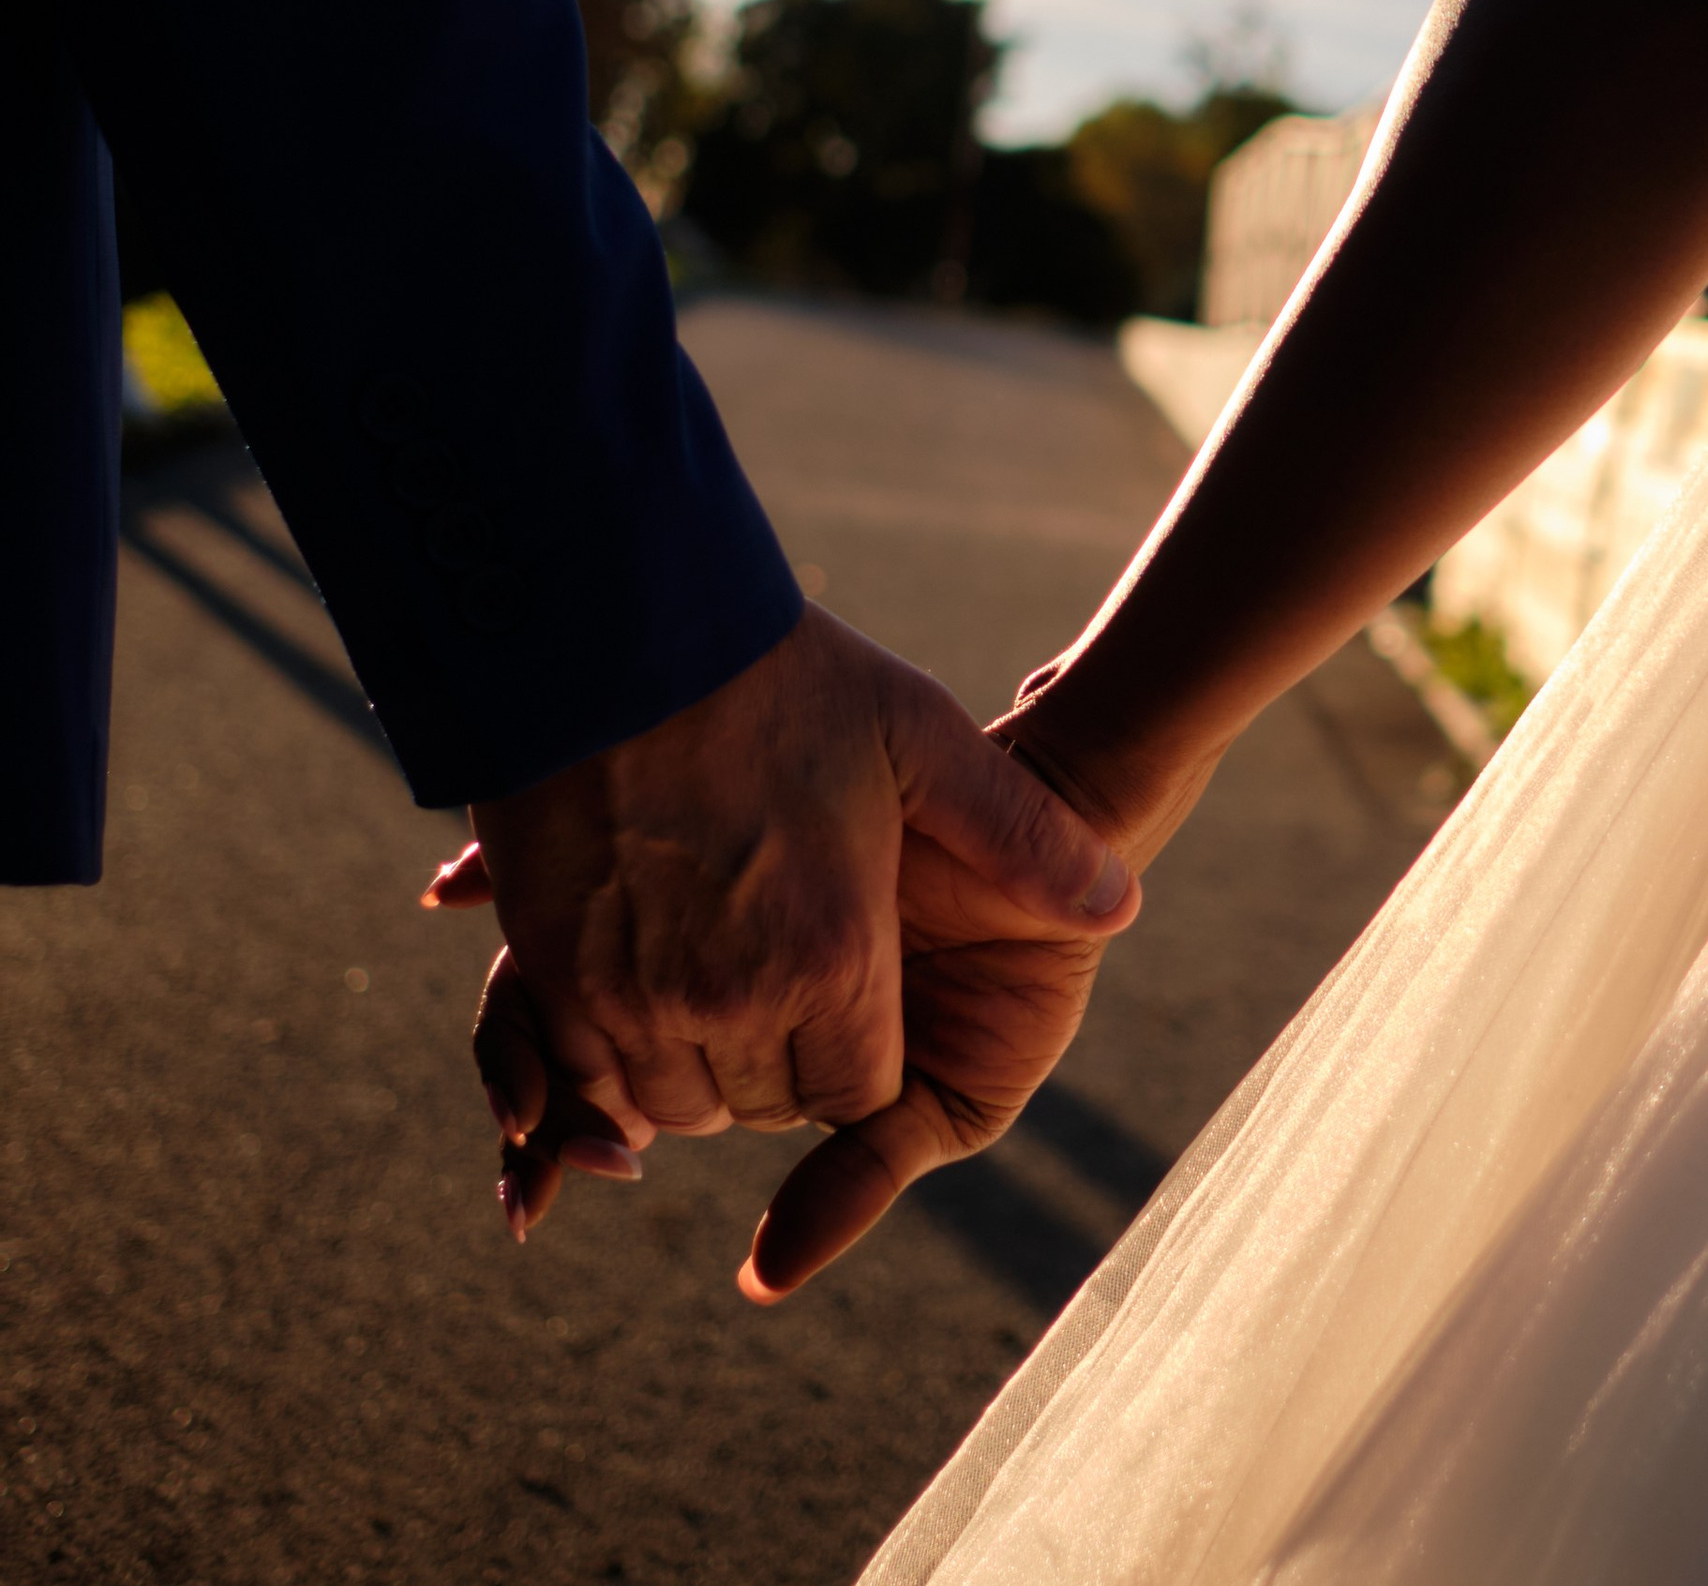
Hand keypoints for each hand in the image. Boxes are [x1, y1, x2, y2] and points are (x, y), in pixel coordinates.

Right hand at [424, 604, 1137, 1195]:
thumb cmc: (781, 679)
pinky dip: (622, 1058)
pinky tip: (654, 987)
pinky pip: (594, 1074)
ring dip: (708, 1067)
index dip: (866, 1056)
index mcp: (832, 959)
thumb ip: (1026, 837)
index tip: (861, 990)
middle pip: (766, 1106)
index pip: (858, 1098)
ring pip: (679, 1103)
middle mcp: (730, 1001)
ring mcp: (632, 995)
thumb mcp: (923, 740)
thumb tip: (1122, 906)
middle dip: (790, 1065)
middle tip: (796, 982)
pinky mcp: (555, 974)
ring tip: (730, 978)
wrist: (617, 631)